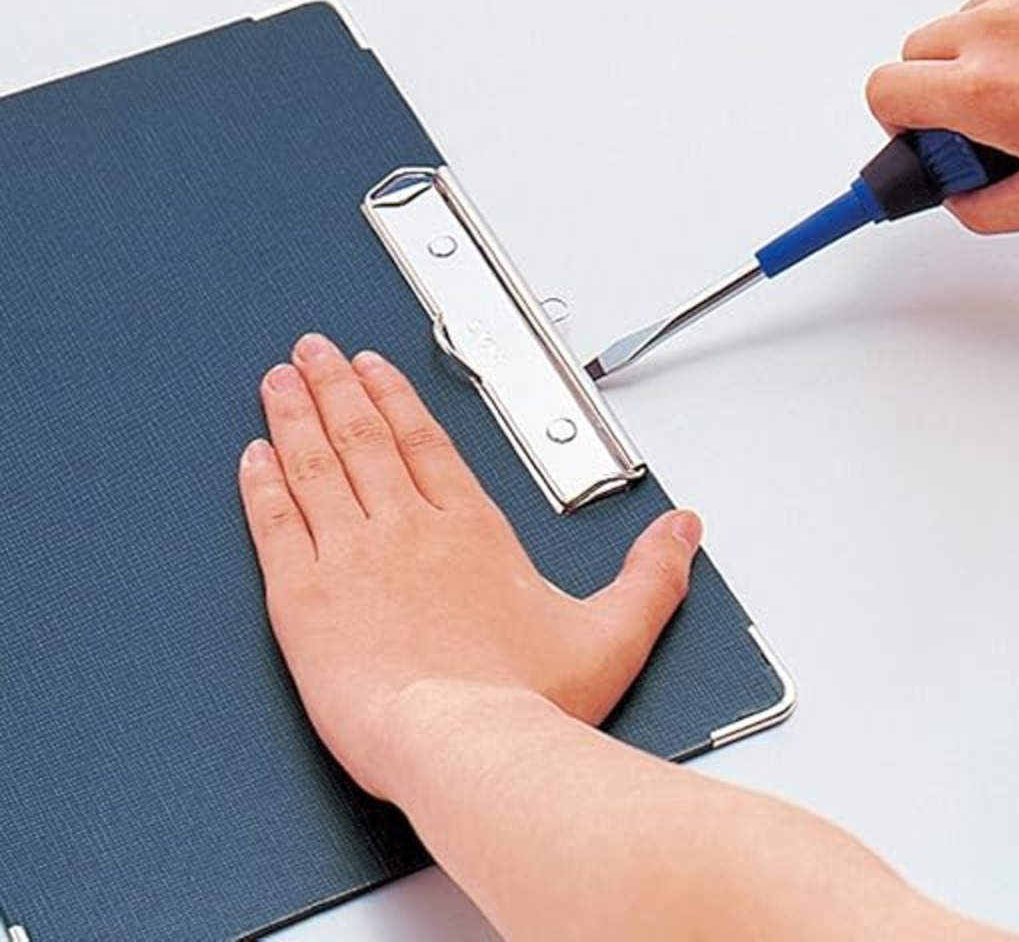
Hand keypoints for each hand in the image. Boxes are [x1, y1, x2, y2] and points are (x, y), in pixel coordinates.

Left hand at [238, 333, 700, 801]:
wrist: (466, 750)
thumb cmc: (529, 703)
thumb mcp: (613, 634)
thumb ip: (653, 576)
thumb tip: (683, 532)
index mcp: (470, 530)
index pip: (423, 441)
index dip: (393, 397)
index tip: (371, 368)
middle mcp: (407, 530)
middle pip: (364, 437)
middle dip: (335, 387)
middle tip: (314, 350)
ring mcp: (353, 558)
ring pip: (316, 465)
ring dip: (295, 416)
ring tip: (279, 380)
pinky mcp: (305, 600)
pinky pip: (277, 524)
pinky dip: (262, 485)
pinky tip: (251, 458)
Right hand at [867, 0, 1018, 231]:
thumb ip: (977, 204)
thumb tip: (955, 189)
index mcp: (985, 91)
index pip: (884, 91)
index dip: (896, 120)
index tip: (920, 131)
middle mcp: (1002, 26)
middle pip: (918, 49)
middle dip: (939, 86)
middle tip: (990, 119)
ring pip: (971, 16)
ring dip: (988, 50)